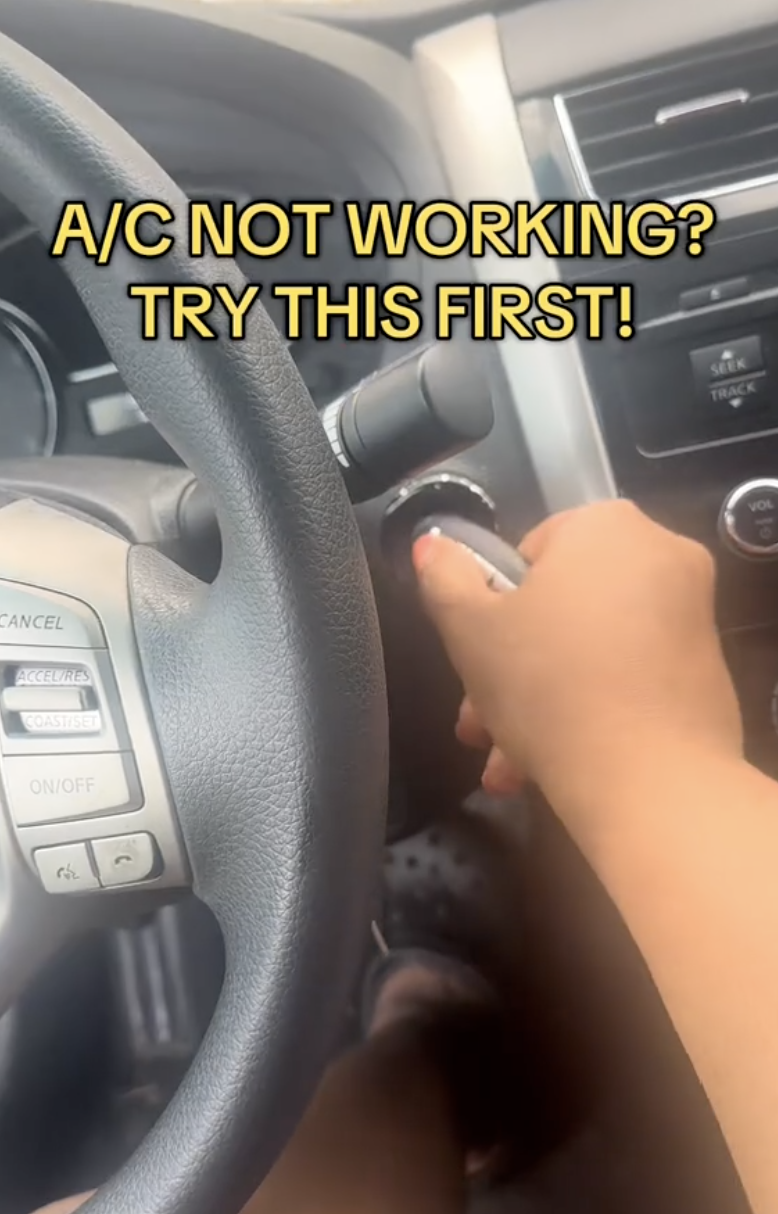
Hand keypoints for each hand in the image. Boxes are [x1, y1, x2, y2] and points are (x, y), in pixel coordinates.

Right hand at [414, 501, 742, 853]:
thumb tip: (433, 544)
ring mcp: (691, 618)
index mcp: (608, 526)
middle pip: (563, 607)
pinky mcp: (705, 675)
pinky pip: (629, 681)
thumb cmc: (549, 686)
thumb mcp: (470, 630)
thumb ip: (445, 578)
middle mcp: (662, 558)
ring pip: (592, 651)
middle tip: (478, 722)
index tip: (477, 654)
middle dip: (511, 670)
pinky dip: (590, 713)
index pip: (532, 549)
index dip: (495, 603)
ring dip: (539, 704)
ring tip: (503, 768)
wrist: (650, 781)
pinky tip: (545, 770)